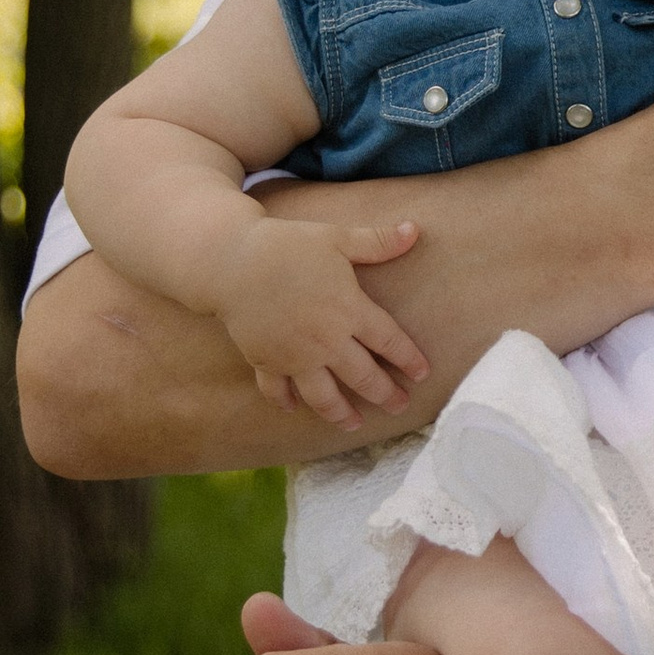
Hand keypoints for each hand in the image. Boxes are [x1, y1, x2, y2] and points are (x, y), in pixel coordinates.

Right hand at [222, 219, 426, 425]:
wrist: (231, 261)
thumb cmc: (287, 245)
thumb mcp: (336, 238)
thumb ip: (377, 241)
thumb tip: (416, 229)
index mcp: (349, 310)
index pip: (390, 342)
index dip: (409, 359)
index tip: (422, 374)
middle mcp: (326, 340)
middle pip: (363, 376)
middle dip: (385, 394)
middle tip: (400, 406)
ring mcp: (295, 356)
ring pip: (324, 395)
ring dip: (341, 413)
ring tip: (354, 425)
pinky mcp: (266, 361)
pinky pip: (278, 390)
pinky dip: (286, 401)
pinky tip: (295, 409)